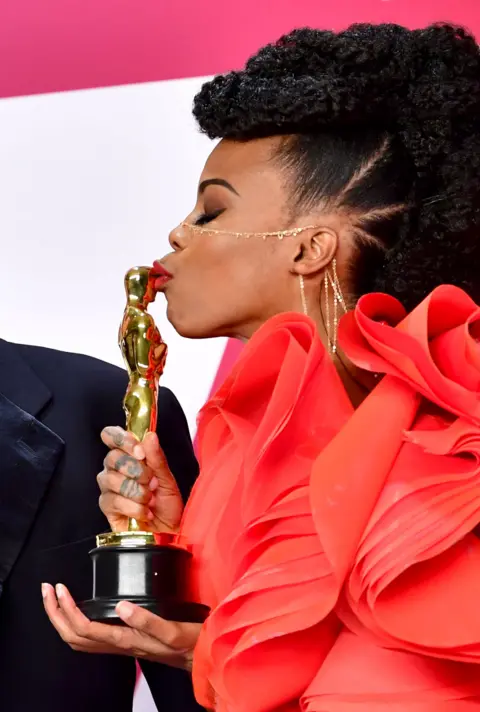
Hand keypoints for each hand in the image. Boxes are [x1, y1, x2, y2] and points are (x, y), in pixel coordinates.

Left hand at [42, 583, 200, 669]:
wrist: (198, 657)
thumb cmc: (187, 644)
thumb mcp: (173, 630)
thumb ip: (148, 620)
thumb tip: (122, 605)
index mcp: (125, 640)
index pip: (84, 628)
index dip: (67, 609)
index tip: (60, 588)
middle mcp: (117, 645)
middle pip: (73, 636)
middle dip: (55, 614)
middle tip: (47, 589)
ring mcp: (119, 644)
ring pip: (78, 639)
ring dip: (62, 618)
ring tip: (55, 597)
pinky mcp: (124, 640)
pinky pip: (90, 636)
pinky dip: (76, 621)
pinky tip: (79, 609)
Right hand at [98, 427, 183, 532]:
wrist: (168, 531)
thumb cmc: (167, 504)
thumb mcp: (167, 478)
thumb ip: (157, 458)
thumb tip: (150, 436)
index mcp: (129, 456)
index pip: (111, 435)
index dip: (122, 439)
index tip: (140, 451)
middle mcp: (114, 469)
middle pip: (112, 457)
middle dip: (137, 470)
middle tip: (151, 482)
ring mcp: (108, 488)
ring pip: (112, 479)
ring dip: (137, 491)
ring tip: (149, 499)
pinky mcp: (107, 507)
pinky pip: (114, 500)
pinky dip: (134, 507)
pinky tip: (145, 512)